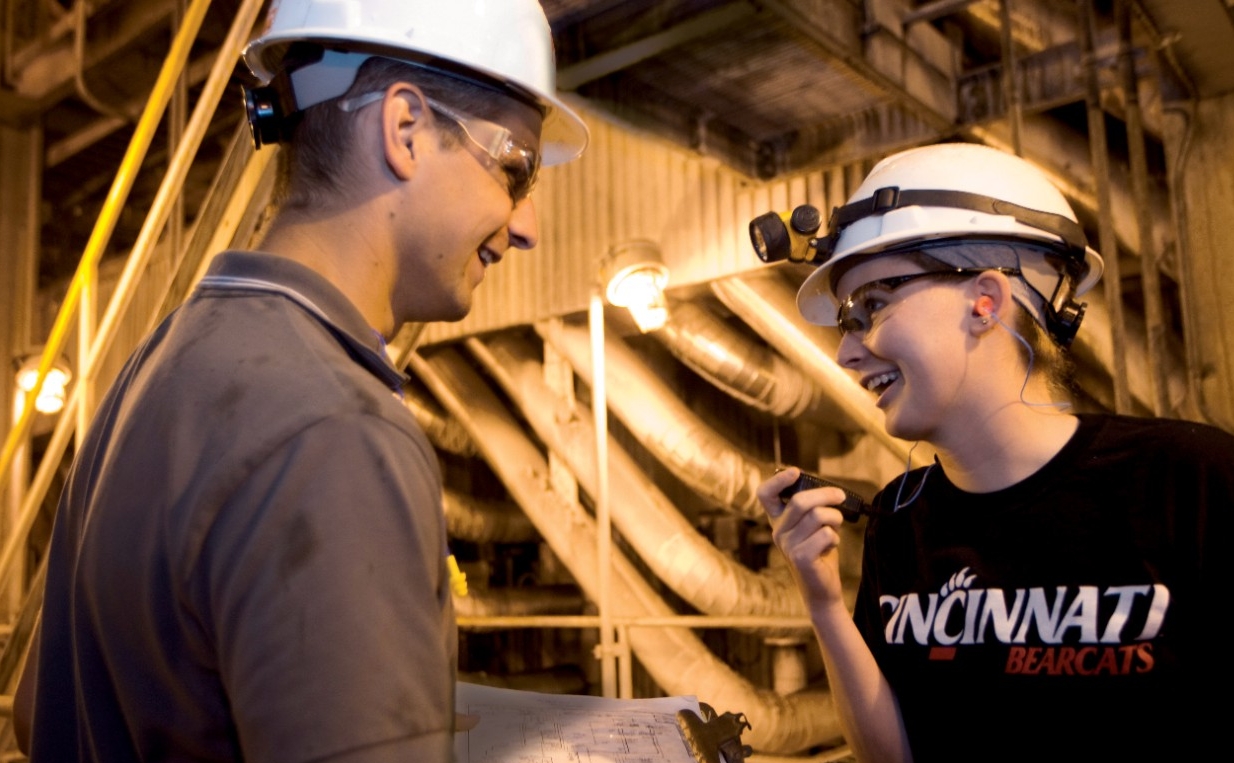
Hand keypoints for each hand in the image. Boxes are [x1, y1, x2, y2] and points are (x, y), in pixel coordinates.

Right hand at [758, 467, 849, 611]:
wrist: (823, 588)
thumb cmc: (819, 551)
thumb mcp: (812, 525)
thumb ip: (812, 508)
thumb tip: (829, 490)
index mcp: (778, 520)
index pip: (765, 495)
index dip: (778, 480)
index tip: (795, 472)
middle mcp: (778, 531)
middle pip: (801, 501)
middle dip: (826, 495)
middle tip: (840, 496)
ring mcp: (787, 545)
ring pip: (818, 516)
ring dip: (835, 518)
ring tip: (835, 528)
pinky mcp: (801, 557)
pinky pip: (826, 534)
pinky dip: (835, 537)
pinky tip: (831, 546)